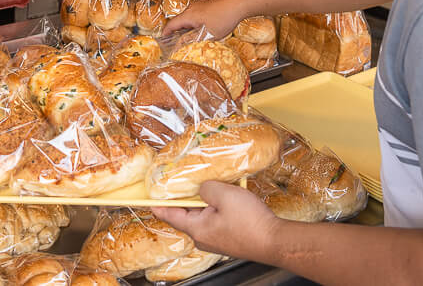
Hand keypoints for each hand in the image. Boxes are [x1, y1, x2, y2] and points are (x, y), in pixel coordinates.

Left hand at [152, 181, 280, 260]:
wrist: (275, 241)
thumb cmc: (250, 222)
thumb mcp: (223, 195)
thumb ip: (206, 187)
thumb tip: (202, 187)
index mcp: (196, 228)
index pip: (169, 215)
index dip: (157, 204)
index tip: (147, 199)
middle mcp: (204, 237)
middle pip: (187, 214)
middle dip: (185, 197)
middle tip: (183, 181)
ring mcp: (217, 239)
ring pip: (204, 215)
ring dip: (205, 201)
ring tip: (210, 185)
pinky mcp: (230, 238)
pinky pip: (217, 219)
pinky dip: (218, 207)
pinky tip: (228, 196)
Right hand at [163, 0, 242, 38]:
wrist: (238, 3)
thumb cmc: (224, 18)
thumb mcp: (208, 35)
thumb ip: (192, 40)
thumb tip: (182, 45)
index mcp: (188, 15)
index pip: (171, 24)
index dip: (166, 33)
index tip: (163, 39)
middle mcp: (192, 8)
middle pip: (180, 20)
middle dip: (178, 32)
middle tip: (178, 42)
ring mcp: (200, 4)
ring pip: (189, 17)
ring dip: (189, 27)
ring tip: (192, 37)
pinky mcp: (207, 4)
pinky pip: (197, 14)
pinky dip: (196, 22)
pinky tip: (204, 29)